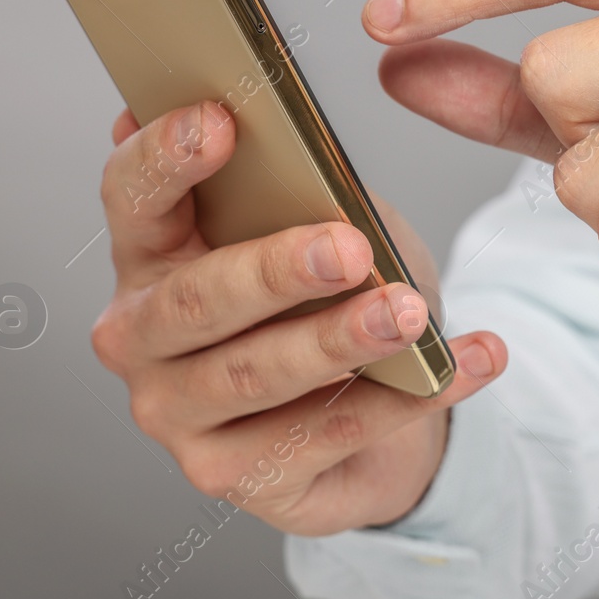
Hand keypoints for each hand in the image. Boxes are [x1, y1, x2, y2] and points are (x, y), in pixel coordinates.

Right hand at [90, 102, 507, 534]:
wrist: (368, 401)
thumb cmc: (328, 292)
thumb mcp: (317, 219)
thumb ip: (294, 181)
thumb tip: (293, 128)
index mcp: (149, 254)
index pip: (132, 196)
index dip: (167, 157)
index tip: (222, 121)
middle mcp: (141, 340)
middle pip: (196, 302)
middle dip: (276, 272)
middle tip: (351, 248)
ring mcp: (181, 418)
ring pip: (257, 376)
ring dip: (342, 341)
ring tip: (409, 313)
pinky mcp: (240, 478)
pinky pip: (330, 434)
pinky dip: (408, 397)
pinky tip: (466, 364)